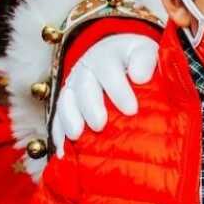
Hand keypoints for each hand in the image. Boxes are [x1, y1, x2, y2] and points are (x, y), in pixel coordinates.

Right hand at [50, 34, 157, 156]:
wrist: (114, 54)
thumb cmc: (134, 58)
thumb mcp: (144, 51)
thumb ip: (145, 60)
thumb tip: (141, 77)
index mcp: (107, 56)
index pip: (110, 71)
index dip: (119, 91)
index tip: (132, 110)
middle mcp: (86, 68)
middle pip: (85, 86)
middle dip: (91, 107)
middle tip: (100, 125)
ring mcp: (73, 84)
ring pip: (66, 101)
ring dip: (70, 119)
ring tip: (77, 135)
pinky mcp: (65, 101)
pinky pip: (57, 117)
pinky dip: (58, 134)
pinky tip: (63, 151)